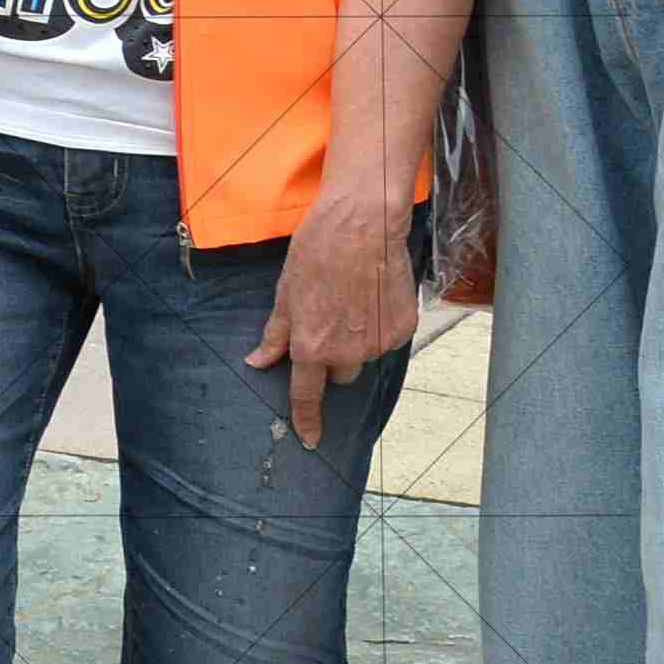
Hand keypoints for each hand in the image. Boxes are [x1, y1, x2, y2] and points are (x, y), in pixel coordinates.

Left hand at [246, 191, 417, 451]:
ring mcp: (379, 342)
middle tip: (332, 320)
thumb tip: (259, 361)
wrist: (363, 224)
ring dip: (359, 339)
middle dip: (334, 357)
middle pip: (340, 374)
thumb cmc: (317, 251)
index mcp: (311, 346)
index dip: (307, 420)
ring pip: (365, 356)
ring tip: (354, 298)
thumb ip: (276, 334)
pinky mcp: (404, 329)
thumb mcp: (285, 293)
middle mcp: (347, 352)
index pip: (306, 395)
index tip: (310, 439)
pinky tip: (375, 294)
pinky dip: (382, 325)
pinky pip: (390, 339)